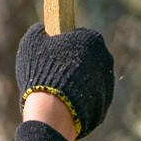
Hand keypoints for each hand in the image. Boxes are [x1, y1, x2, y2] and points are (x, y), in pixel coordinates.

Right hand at [16, 25, 114, 139]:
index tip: (51, 56)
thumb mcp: (32, 42)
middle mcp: (106, 59)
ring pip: (89, 81)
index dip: (63, 46)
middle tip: (52, 76)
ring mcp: (108, 83)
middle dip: (72, 66)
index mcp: (92, 39)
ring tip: (57, 94)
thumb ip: (39, 31)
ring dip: (76, 85)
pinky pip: (90, 100)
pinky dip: (80, 102)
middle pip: (86, 60)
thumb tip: (42, 30)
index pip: (78, 38)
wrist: (53, 110)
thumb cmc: (42, 71)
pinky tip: (65, 106)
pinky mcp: (105, 104)